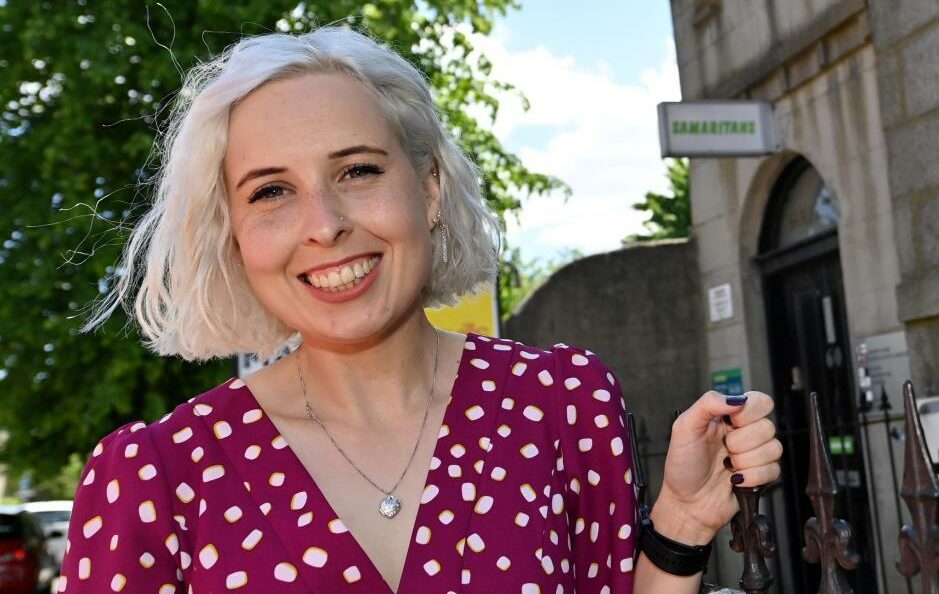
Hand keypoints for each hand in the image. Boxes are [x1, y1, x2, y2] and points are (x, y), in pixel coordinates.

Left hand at [650, 391, 781, 544]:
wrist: (687, 503)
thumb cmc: (682, 466)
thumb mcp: (684, 428)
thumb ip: (707, 404)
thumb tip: (737, 399)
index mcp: (728, 417)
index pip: (759, 401)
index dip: (748, 413)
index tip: (729, 423)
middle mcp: (745, 433)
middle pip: (768, 426)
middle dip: (741, 442)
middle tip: (724, 449)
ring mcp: (755, 454)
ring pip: (774, 448)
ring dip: (745, 461)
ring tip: (727, 466)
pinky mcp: (762, 475)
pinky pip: (774, 470)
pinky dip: (752, 477)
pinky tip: (736, 479)